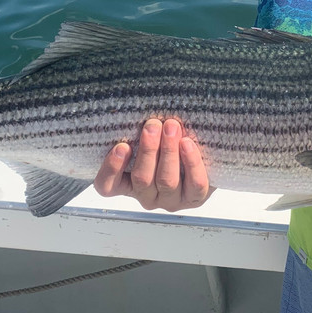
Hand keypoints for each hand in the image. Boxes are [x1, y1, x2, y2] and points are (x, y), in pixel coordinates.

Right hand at [94, 117, 213, 211]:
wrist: (203, 158)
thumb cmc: (168, 142)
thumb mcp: (150, 138)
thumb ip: (140, 132)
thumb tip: (140, 112)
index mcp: (128, 185)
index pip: (107, 186)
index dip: (112, 168)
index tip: (122, 146)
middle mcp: (147, 196)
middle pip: (142, 178)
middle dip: (148, 149)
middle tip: (152, 125)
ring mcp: (171, 200)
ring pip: (167, 180)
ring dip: (168, 151)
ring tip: (171, 127)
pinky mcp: (195, 198)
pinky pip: (194, 183)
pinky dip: (191, 162)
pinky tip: (187, 143)